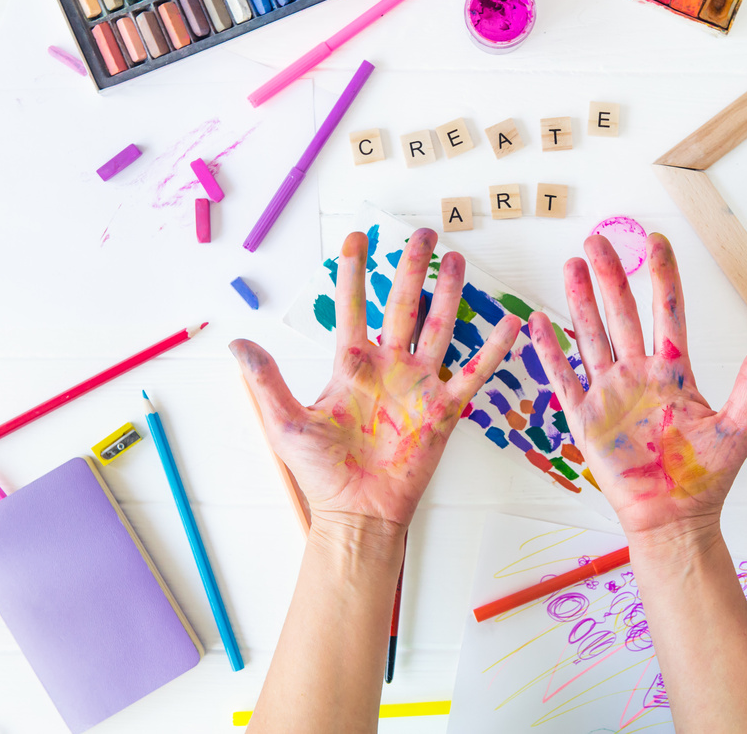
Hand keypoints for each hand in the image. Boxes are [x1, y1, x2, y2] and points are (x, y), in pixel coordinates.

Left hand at [232, 229, 519, 532]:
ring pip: (439, 327)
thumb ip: (266, 380)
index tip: (357, 237)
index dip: (355, 272)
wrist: (357, 512)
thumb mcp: (285, 423)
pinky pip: (473, 374)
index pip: (354, 307)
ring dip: (449, 294)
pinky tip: (509, 324)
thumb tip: (237, 342)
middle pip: (404, 305)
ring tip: (456, 259)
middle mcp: (389, 367)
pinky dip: (492, 350)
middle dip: (413, 268)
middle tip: (423, 234)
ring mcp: (419, 385)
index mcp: (352, 365)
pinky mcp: (443, 410)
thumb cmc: (322, 472)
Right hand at [528, 233, 746, 541]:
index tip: (657, 241)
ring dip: (580, 300)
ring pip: (591, 336)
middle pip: (621, 313)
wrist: (675, 519)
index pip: (666, 312)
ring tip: (571, 265)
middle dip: (610, 275)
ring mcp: (610, 393)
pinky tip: (539, 322)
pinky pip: (564, 378)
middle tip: (598, 239)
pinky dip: (550, 351)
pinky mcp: (586, 418)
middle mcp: (638, 374)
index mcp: (674, 371)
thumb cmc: (707, 478)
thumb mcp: (739, 427)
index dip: (662, 276)